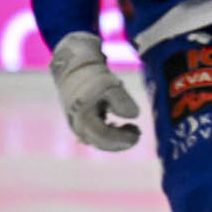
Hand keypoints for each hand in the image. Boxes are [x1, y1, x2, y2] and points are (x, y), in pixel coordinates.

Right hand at [49, 31, 141, 150]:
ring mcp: (78, 125)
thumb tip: (133, 115)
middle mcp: (78, 125)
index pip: (104, 136)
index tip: (138, 130)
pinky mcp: (81, 124)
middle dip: (122, 141)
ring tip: (132, 128)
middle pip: (102, 142)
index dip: (122, 138)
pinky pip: (96, 136)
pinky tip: (119, 126)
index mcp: (83, 116)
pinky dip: (111, 135)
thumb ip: (121, 100)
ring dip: (117, 139)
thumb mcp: (109, 84)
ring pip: (99, 141)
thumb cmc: (93, 76)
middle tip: (138, 132)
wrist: (74, 69)